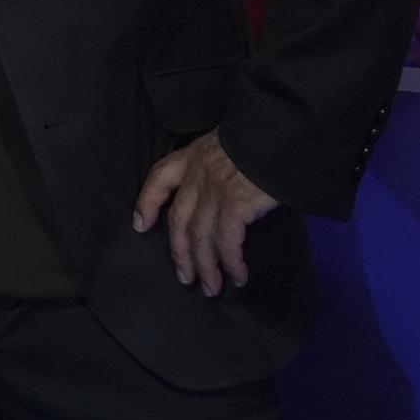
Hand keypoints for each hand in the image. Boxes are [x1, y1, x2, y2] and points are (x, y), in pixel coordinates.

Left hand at [132, 130, 278, 296]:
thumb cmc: (261, 135)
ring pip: (200, 238)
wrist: (280, 131)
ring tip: (210, 288)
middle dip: (181, 253)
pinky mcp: (234, 206)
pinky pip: (226, 242)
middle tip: (186, 278)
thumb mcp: (230, 142)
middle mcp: (197, 175)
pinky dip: (231, 262)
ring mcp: (213, 191)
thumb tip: (229, 189)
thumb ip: (220, 164)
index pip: (160, 177)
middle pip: (179, 220)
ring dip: (206, 267)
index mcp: (193, 156)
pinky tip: (237, 276)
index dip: (147, 201)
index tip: (140, 224)